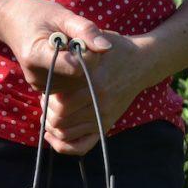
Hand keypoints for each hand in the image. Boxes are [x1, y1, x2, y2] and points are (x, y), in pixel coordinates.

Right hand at [0, 0, 110, 92]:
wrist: (12, 22)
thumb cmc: (38, 14)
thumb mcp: (62, 15)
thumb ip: (85, 30)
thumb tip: (107, 47)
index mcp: (36, 56)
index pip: (76, 67)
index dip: (87, 53)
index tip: (83, 37)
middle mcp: (36, 77)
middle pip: (79, 77)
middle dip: (86, 58)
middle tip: (76, 39)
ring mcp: (40, 86)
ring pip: (79, 83)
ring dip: (82, 65)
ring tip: (69, 47)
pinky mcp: (45, 90)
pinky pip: (72, 85)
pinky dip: (76, 71)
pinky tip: (67, 57)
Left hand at [41, 32, 161, 154]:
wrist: (141, 63)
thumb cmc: (113, 50)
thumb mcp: (93, 41)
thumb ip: (73, 45)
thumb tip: (50, 50)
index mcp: (94, 81)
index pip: (60, 101)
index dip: (47, 98)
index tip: (47, 90)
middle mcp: (100, 101)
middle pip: (60, 119)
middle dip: (47, 112)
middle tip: (46, 102)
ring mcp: (104, 116)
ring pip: (66, 133)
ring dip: (52, 126)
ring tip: (50, 114)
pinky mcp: (106, 124)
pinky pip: (81, 146)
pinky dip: (64, 145)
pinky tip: (53, 135)